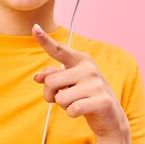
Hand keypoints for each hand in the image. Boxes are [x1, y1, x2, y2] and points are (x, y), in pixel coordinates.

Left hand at [32, 23, 128, 137]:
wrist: (109, 116)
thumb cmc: (84, 96)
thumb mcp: (68, 84)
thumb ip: (52, 77)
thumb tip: (38, 77)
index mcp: (80, 60)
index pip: (58, 50)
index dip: (45, 40)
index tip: (34, 27)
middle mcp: (89, 68)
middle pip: (50, 82)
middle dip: (51, 95)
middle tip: (65, 97)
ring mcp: (96, 84)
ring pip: (60, 98)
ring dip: (64, 106)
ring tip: (77, 103)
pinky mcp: (102, 101)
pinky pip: (72, 110)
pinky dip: (72, 113)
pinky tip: (83, 111)